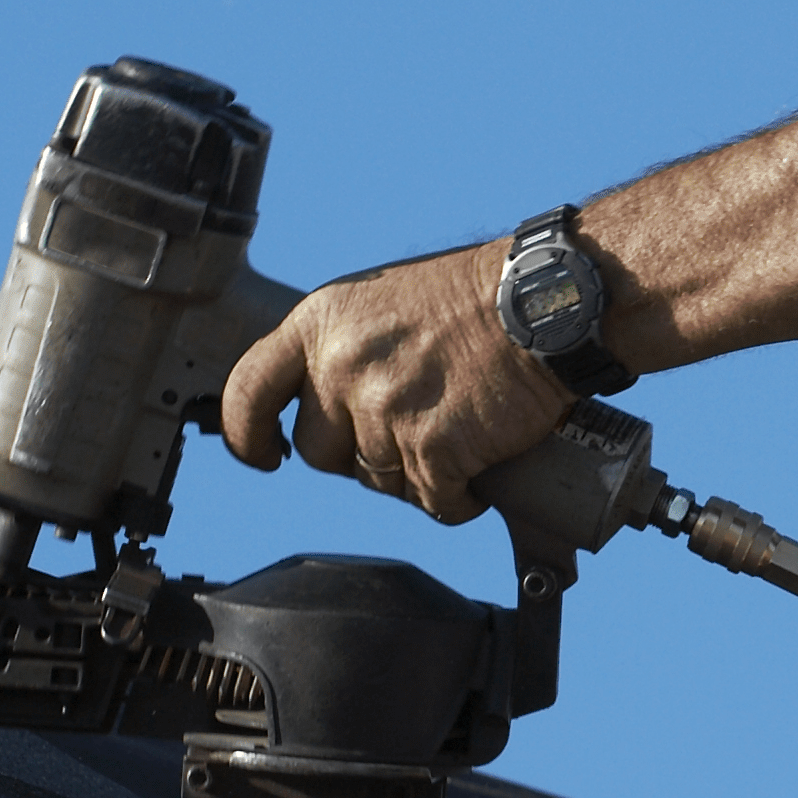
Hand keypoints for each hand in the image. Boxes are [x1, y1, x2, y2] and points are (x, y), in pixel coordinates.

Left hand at [219, 244, 573, 522]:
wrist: (549, 302)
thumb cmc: (482, 296)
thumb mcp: (385, 303)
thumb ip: (347, 350)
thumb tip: (331, 408)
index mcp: (322, 322)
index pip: (248, 391)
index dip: (248, 435)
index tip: (264, 456)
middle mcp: (341, 366)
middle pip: (318, 453)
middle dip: (359, 456)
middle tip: (412, 433)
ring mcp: (384, 409)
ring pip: (380, 481)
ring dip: (419, 476)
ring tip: (462, 439)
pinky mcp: (432, 448)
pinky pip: (434, 501)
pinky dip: (459, 497)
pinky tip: (482, 469)